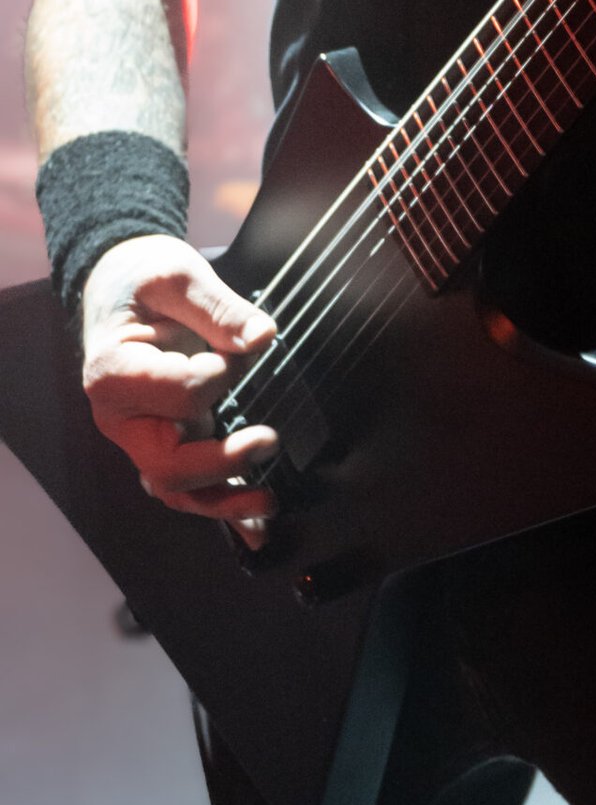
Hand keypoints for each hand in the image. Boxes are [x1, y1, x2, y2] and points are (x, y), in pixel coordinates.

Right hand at [80, 234, 279, 546]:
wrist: (122, 285)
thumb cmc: (144, 278)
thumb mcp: (177, 276)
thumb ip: (217, 307)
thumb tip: (262, 339)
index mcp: (114, 372)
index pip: (177, 393)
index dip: (218, 375)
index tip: (239, 349)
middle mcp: (121, 417)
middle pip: (167, 464)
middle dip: (221, 463)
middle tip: (269, 440)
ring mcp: (142, 435)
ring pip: (176, 488)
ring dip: (223, 502)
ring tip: (271, 501)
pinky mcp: (165, 441)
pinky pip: (188, 486)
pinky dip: (221, 508)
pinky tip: (255, 528)